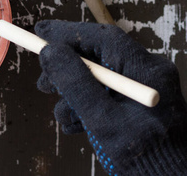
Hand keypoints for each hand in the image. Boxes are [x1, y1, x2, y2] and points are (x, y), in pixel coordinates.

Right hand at [35, 20, 186, 174]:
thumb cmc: (142, 156)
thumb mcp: (101, 119)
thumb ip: (76, 83)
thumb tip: (49, 52)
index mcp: (147, 70)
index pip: (103, 38)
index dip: (68, 33)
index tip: (40, 31)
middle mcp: (145, 74)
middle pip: (97, 57)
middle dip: (66, 71)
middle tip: (43, 84)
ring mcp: (139, 88)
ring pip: (95, 78)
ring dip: (72, 95)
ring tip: (62, 115)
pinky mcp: (132, 103)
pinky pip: (102, 94)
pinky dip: (84, 106)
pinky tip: (75, 123)